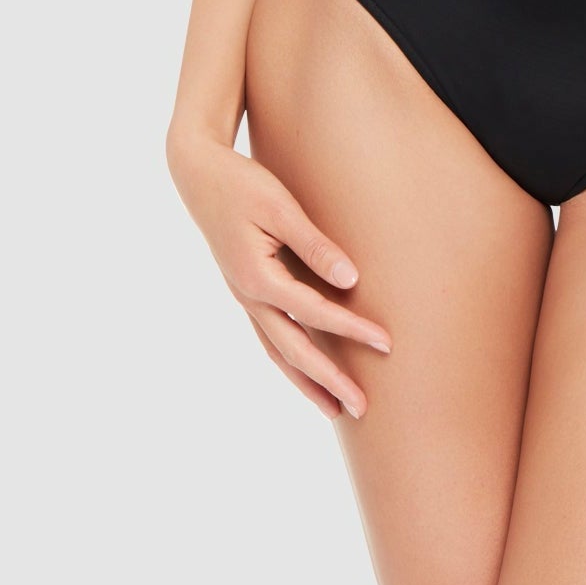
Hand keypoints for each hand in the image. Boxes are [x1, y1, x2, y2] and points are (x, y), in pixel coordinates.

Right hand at [166, 127, 390, 420]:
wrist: (199, 174)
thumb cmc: (243, 184)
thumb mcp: (280, 207)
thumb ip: (315, 246)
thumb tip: (350, 281)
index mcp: (258, 278)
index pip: (315, 313)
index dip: (352, 329)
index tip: (386, 343)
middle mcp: (249, 297)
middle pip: (294, 350)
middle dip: (329, 380)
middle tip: (362, 408)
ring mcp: (245, 297)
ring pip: (278, 351)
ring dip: (306, 381)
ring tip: (334, 409)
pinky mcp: (246, 290)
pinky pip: (270, 336)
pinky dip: (288, 360)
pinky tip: (303, 371)